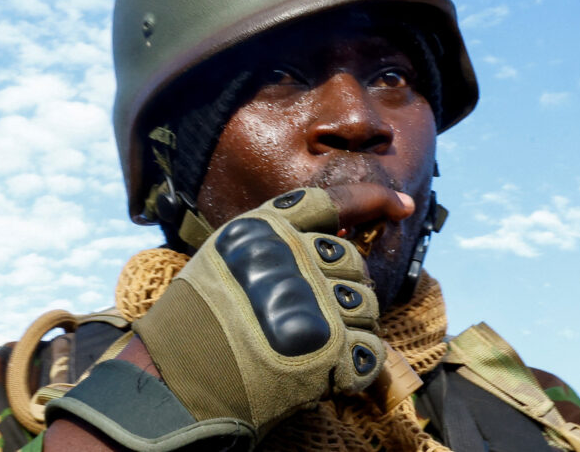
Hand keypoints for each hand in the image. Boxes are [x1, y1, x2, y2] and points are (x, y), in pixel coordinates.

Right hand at [132, 186, 408, 440]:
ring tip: (318, 345)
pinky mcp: (330, 347)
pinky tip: (331, 373)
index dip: (374, 200)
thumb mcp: (226, 258)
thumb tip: (337, 234)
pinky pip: (369, 351)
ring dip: (351, 326)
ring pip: (366, 305)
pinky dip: (356, 366)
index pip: (334, 202)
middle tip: (319, 314)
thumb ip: (276, 243)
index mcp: (270, 229)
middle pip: (354, 262)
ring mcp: (317, 299)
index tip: (404, 205)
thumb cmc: (193, 324)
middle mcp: (297, 256)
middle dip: (345, 286)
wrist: (174, 380)